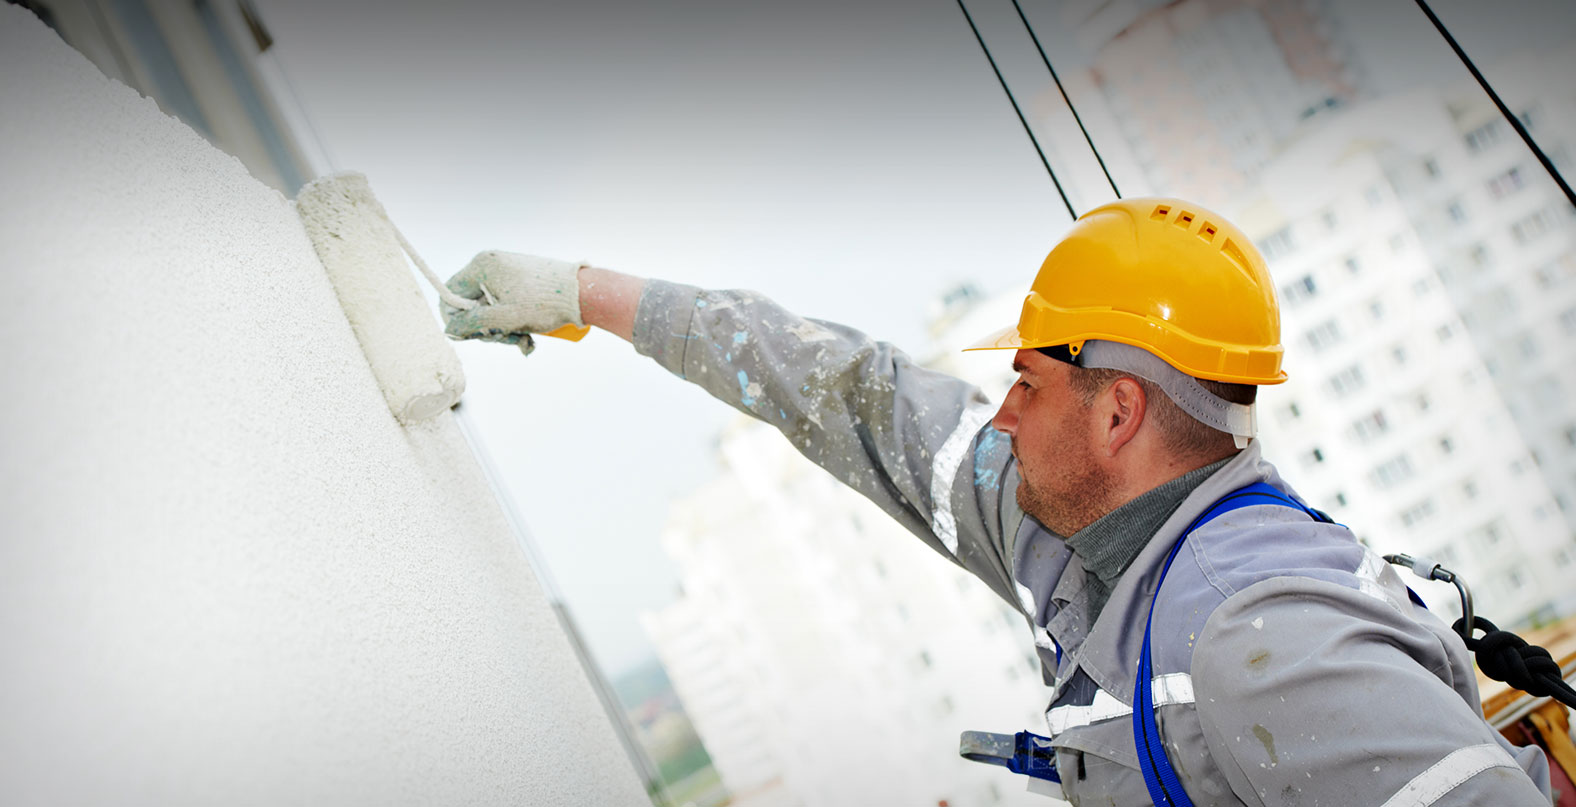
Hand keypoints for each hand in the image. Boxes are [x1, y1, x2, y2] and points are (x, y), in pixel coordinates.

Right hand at [442, 251, 584, 354]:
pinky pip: (507, 305)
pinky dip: (515, 322)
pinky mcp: (521, 281)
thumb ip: (471, 324)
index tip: (475, 334)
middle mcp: (491, 264)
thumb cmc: (543, 303)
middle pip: (472, 304)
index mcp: (481, 266)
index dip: (458, 319)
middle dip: (488, 327)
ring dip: (504, 329)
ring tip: (524, 338)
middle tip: (507, 338)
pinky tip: (529, 335)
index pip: (450, 294)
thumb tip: (450, 329)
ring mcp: (507, 271)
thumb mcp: (502, 319)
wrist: (583, 293)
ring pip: (491, 308)